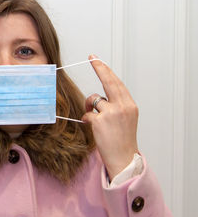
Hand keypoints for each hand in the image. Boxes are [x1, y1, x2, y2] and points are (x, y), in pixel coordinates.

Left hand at [81, 55, 138, 179]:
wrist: (123, 158)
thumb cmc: (122, 139)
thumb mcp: (125, 119)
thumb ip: (116, 105)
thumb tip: (99, 96)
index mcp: (130, 105)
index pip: (117, 83)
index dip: (106, 70)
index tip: (98, 60)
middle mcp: (123, 106)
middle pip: (108, 81)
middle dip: (99, 68)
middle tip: (92, 58)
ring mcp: (111, 113)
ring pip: (94, 99)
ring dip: (89, 106)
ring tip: (94, 119)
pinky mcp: (100, 121)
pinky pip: (87, 114)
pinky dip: (87, 119)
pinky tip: (92, 127)